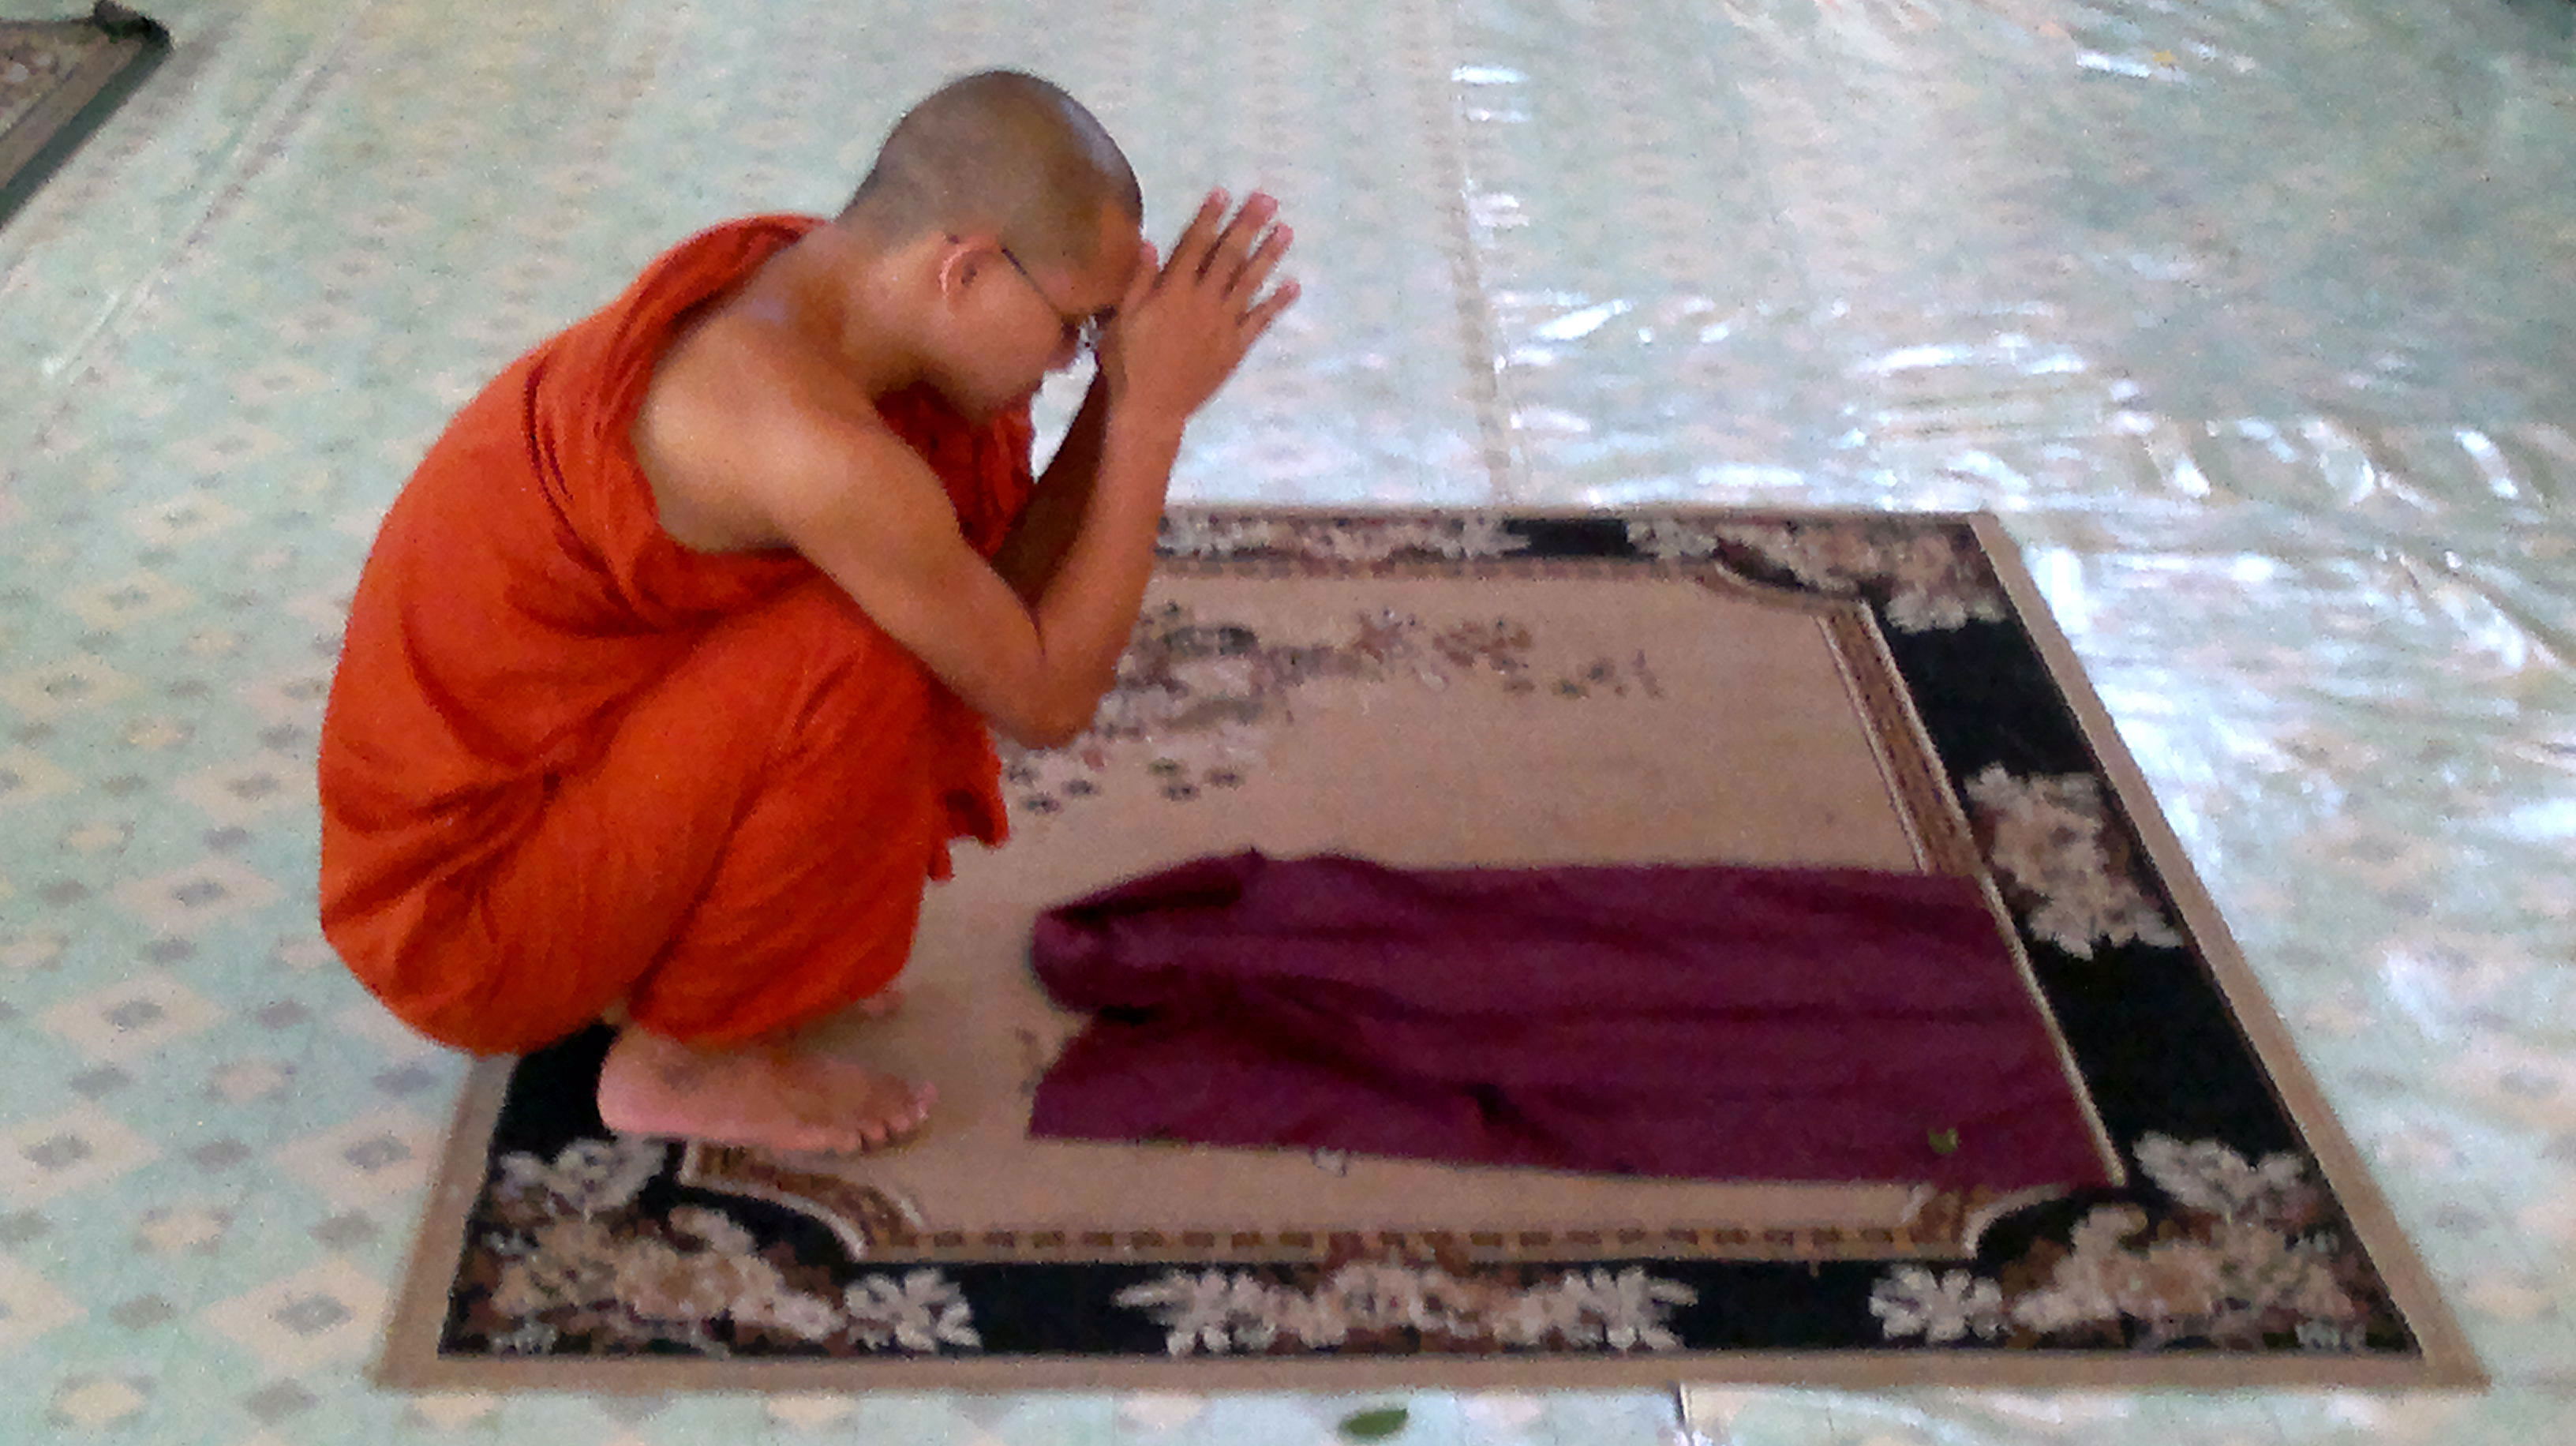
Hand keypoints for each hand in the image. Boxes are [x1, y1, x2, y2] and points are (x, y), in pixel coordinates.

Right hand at [1096, 189, 1299, 431]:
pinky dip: (1276, 303)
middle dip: (1248, 225)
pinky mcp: (1235, 347)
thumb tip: (1151, 241)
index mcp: (1173, 291)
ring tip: (1286, 230)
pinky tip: (1292, 284)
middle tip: (1268, 199)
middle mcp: (1202, 301)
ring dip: (1269, 255)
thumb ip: (1139, 280)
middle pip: (1229, 256)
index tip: (1224, 192)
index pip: (1194, 245)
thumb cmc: (1128, 363)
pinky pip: (1260, 321)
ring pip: (1250, 282)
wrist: (1151, 410)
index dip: (1210, 218)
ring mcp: (1223, 324)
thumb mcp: (1123, 317)